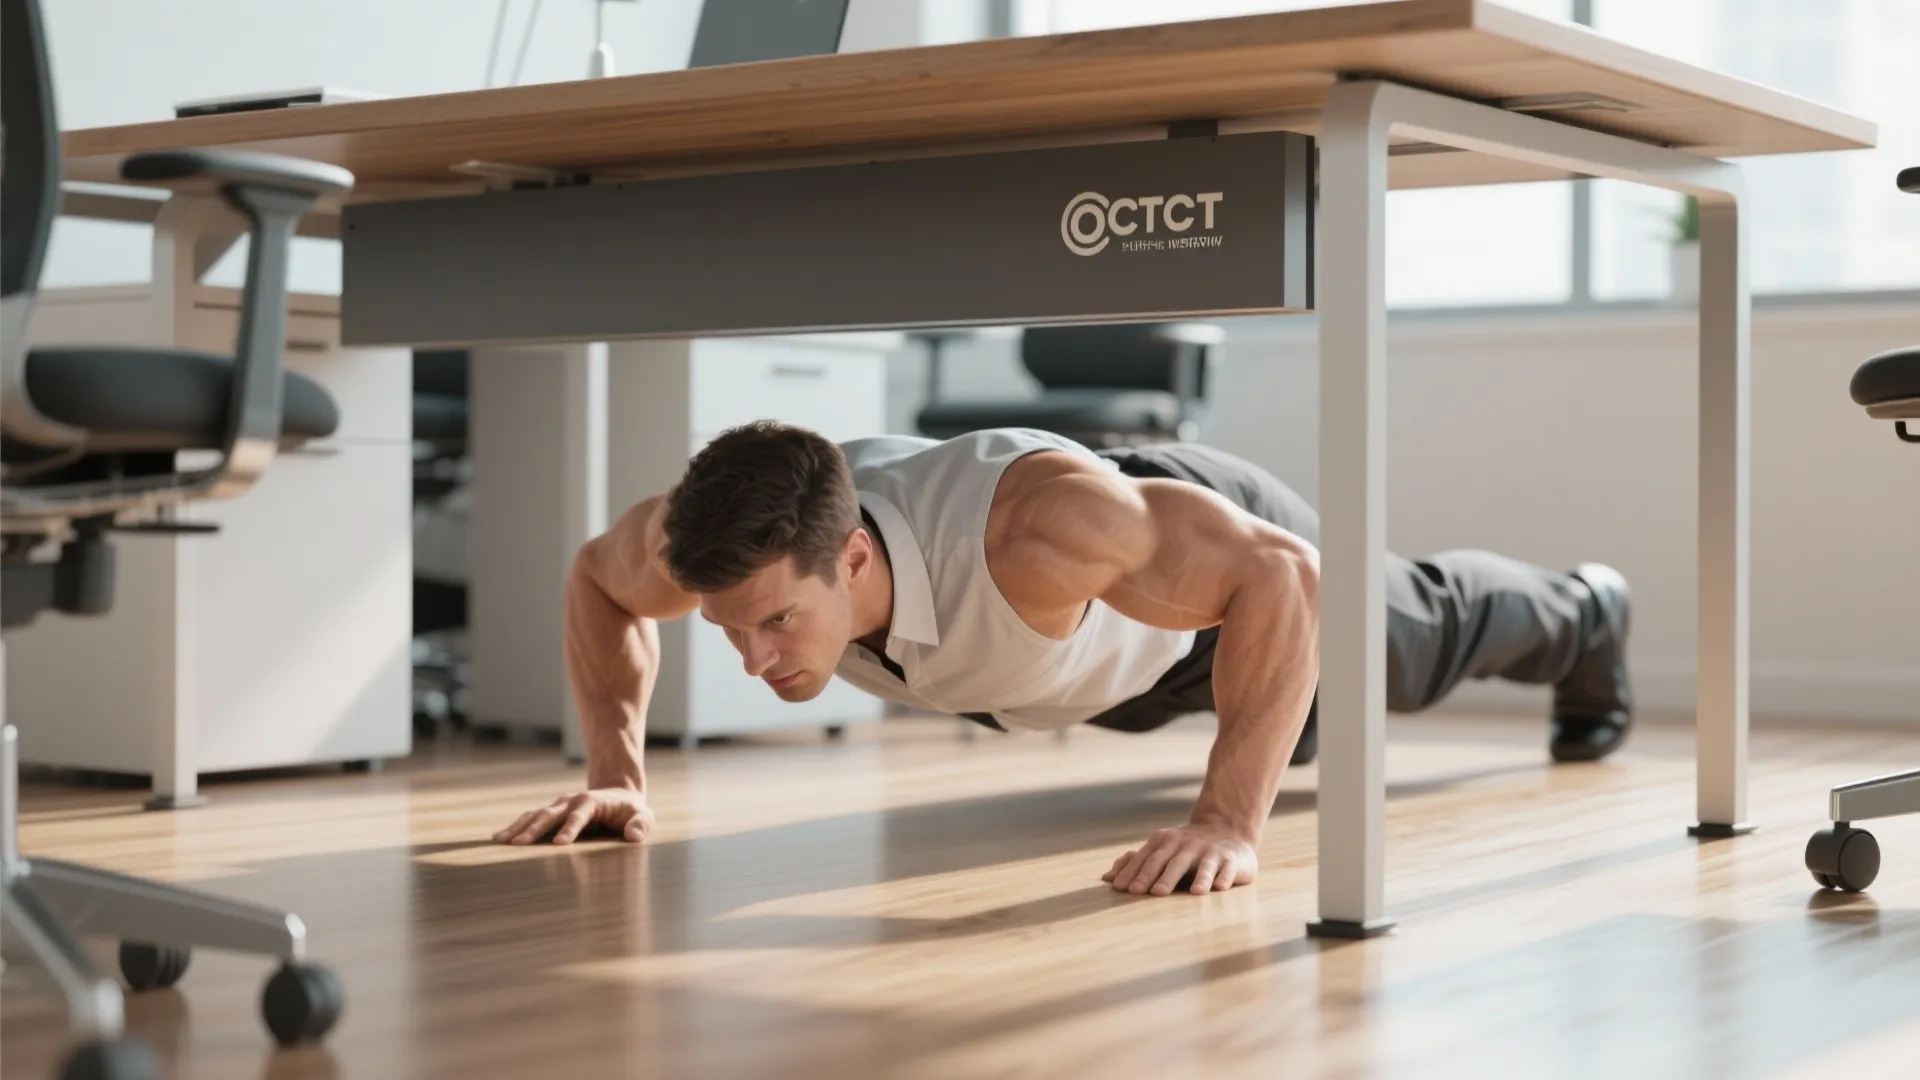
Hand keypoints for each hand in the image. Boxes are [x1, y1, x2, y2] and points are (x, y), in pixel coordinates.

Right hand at [492, 788, 655, 845]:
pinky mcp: (552, 813)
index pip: (580, 815)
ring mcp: (559, 806)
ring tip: (499, 841)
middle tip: (517, 844)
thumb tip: (633, 835)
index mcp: (592, 802)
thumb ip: (641, 824)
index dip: (571, 828)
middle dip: (534, 829)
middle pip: (550, 814)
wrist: (618, 794)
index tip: (560, 844)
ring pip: (534, 815)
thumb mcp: (643, 815)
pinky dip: (515, 827)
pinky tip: (499, 838)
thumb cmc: (631, 811)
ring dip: (518, 827)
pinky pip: (530, 819)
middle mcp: (571, 801)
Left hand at [1102, 822, 1257, 895]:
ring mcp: (1209, 852)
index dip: (1133, 873)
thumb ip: (1134, 863)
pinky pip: (1226, 870)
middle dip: (1157, 876)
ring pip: (1201, 865)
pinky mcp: (1231, 861)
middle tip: (1146, 893)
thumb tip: (1106, 879)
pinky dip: (1222, 878)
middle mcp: (1186, 845)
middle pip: (1170, 861)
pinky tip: (1218, 888)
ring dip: (1196, 878)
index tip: (1120, 888)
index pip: (1146, 858)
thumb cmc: (1185, 848)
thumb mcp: (1160, 850)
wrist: (1227, 831)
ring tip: (1191, 892)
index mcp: (1165, 842)